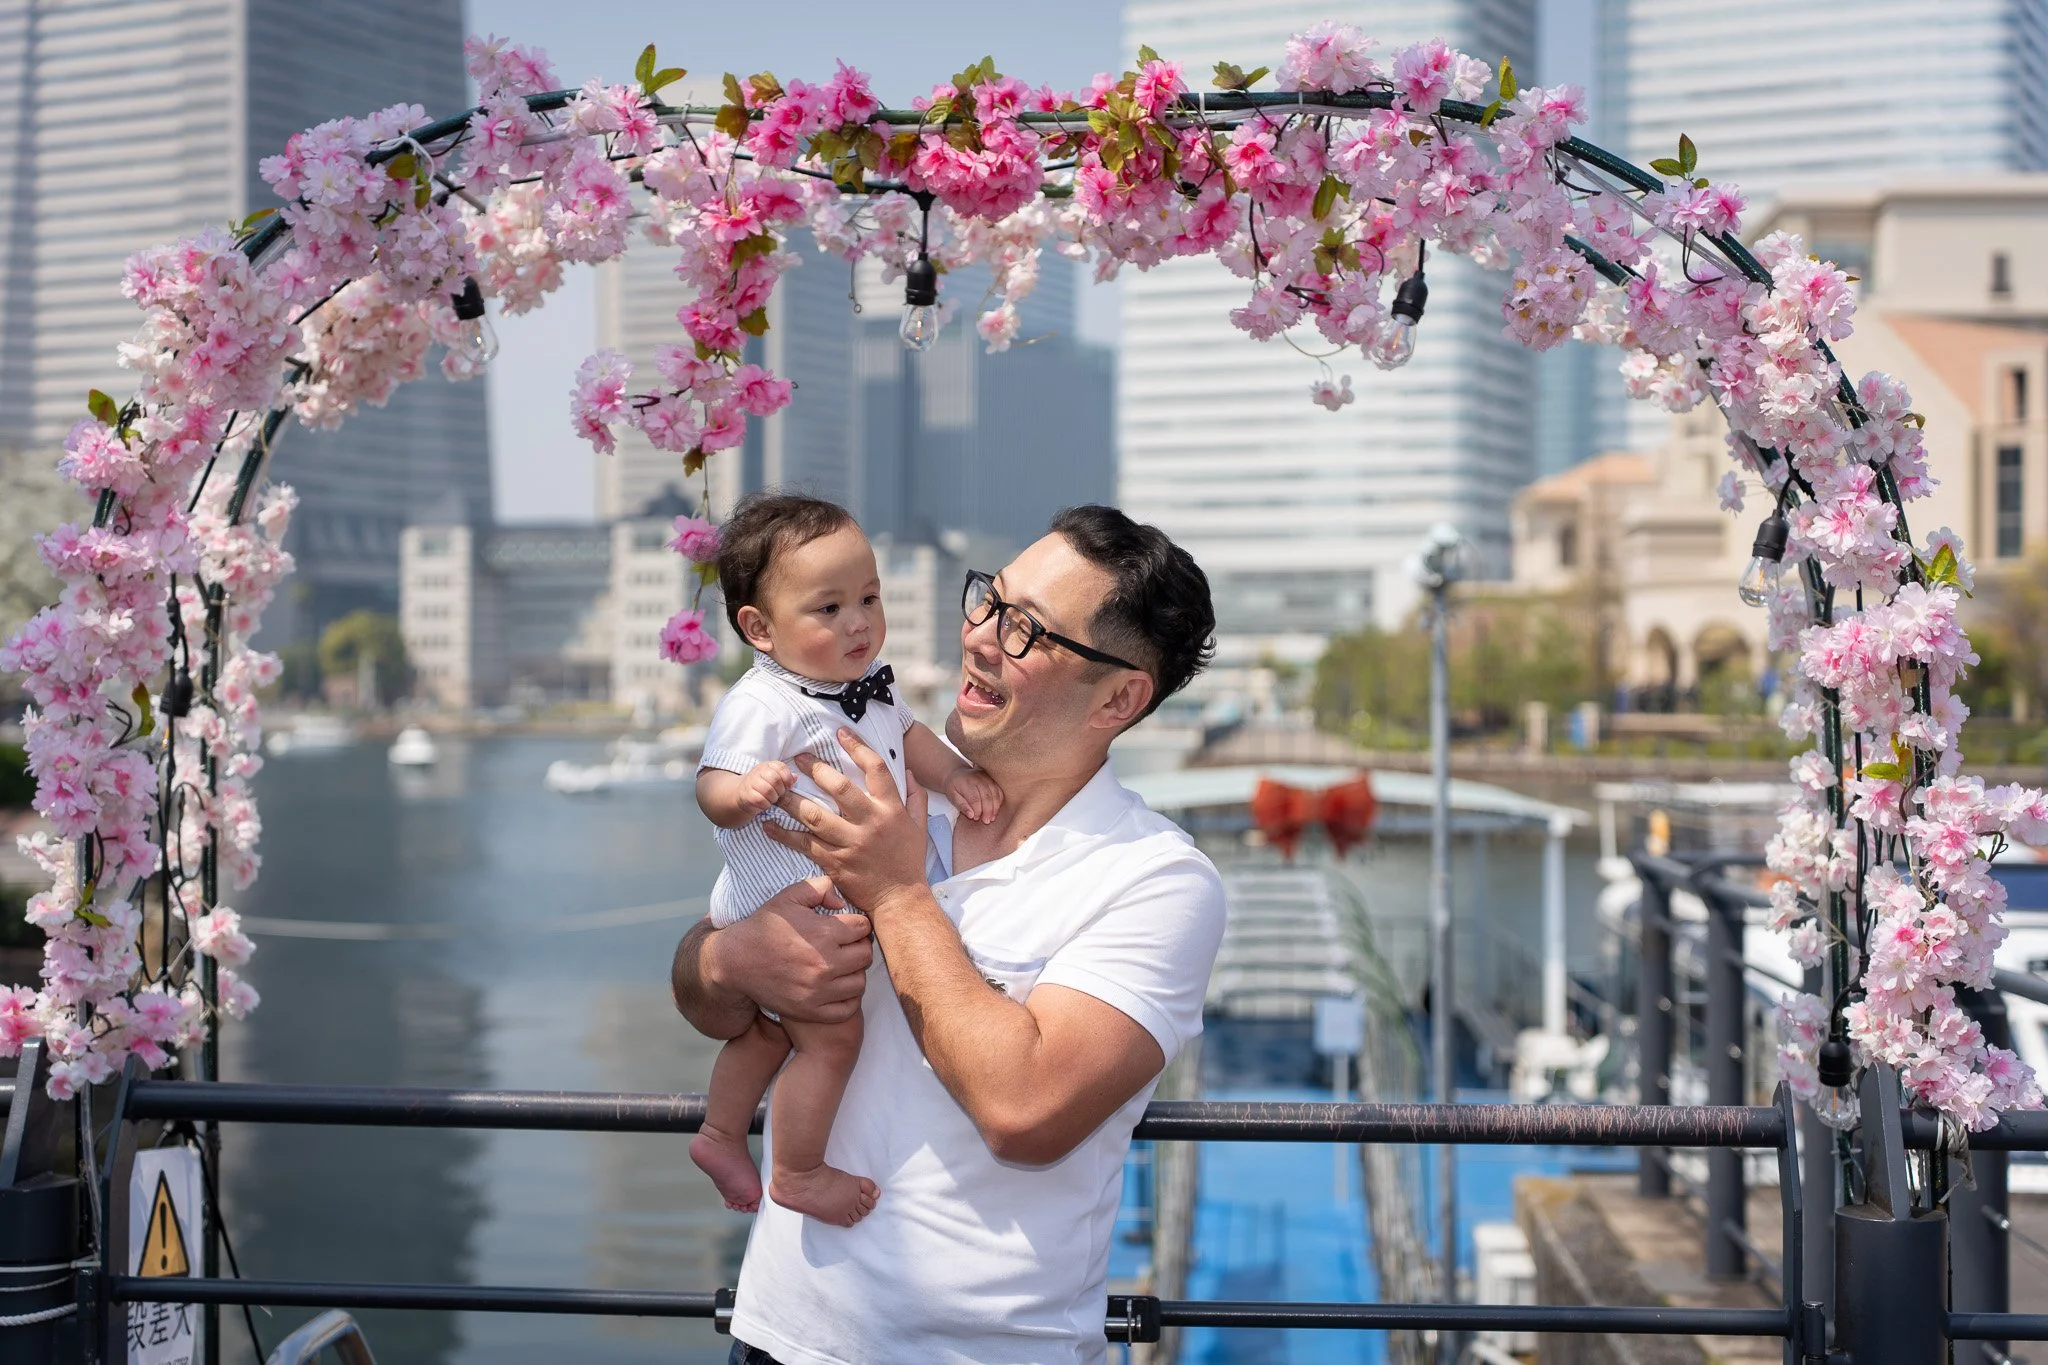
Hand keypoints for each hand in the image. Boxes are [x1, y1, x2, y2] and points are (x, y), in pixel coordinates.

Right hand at [704, 876, 871, 1022]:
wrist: (735, 962)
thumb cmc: (763, 928)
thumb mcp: (788, 897)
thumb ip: (819, 887)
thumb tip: (842, 902)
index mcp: (823, 933)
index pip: (863, 928)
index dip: (857, 925)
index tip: (847, 927)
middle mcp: (824, 964)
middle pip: (865, 955)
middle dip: (859, 947)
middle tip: (846, 946)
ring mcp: (818, 991)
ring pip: (859, 982)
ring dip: (854, 973)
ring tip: (841, 966)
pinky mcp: (810, 1011)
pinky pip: (847, 1009)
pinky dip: (848, 999)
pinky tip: (837, 988)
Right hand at [735, 761, 794, 816]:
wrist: (742, 794)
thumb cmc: (763, 787)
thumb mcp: (776, 779)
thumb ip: (786, 778)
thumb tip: (795, 777)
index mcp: (768, 765)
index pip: (781, 767)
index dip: (787, 778)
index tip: (788, 786)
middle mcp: (758, 771)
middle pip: (775, 779)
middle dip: (780, 790)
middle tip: (779, 794)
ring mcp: (751, 782)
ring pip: (768, 790)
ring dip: (773, 798)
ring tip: (772, 799)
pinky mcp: (746, 794)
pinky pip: (760, 800)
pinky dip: (766, 804)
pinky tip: (765, 804)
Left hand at [764, 728, 930, 915]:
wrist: (900, 900)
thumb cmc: (909, 861)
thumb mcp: (919, 826)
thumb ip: (916, 796)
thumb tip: (908, 772)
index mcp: (891, 810)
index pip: (875, 769)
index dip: (857, 747)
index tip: (840, 732)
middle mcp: (870, 824)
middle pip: (839, 789)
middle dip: (815, 769)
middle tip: (797, 758)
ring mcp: (851, 844)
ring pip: (814, 816)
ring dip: (791, 801)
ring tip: (775, 788)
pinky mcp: (835, 863)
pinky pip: (805, 845)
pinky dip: (784, 835)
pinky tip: (769, 825)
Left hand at [944, 766, 1002, 823]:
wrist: (955, 772)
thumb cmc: (953, 786)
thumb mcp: (952, 796)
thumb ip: (961, 805)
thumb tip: (971, 816)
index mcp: (966, 783)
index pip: (975, 798)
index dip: (977, 810)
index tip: (976, 818)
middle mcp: (978, 778)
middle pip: (987, 796)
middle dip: (988, 811)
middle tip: (986, 821)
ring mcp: (986, 777)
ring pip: (995, 793)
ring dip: (995, 807)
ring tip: (992, 818)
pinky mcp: (991, 778)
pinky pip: (999, 790)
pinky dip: (999, 800)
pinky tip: (996, 809)